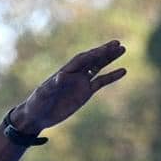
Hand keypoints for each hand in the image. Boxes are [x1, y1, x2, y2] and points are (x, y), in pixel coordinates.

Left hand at [12, 40, 128, 132]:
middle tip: (118, 43)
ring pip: (98, 67)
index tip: (105, 49)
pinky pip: (101, 82)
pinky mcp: (85, 92)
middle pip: (92, 59)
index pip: (81, 60)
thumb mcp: (43, 94)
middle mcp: (74, 74)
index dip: (93, 54)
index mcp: (65, 72)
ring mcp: (81, 83)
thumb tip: (61, 76)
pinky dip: (111, 76)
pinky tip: (123, 70)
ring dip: (109, 59)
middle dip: (104, 52)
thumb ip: (52, 85)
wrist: (37, 116)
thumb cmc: (37, 103)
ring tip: (122, 49)